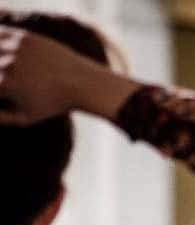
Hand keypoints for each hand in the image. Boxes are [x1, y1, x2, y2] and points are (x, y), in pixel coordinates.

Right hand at [0, 26, 138, 124]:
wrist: (82, 85)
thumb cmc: (53, 104)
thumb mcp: (27, 117)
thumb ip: (2, 118)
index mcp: (4, 85)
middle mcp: (7, 65)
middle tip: (1, 75)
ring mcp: (16, 49)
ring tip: (2, 63)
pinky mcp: (25, 37)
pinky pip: (0, 31)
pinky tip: (2, 48)